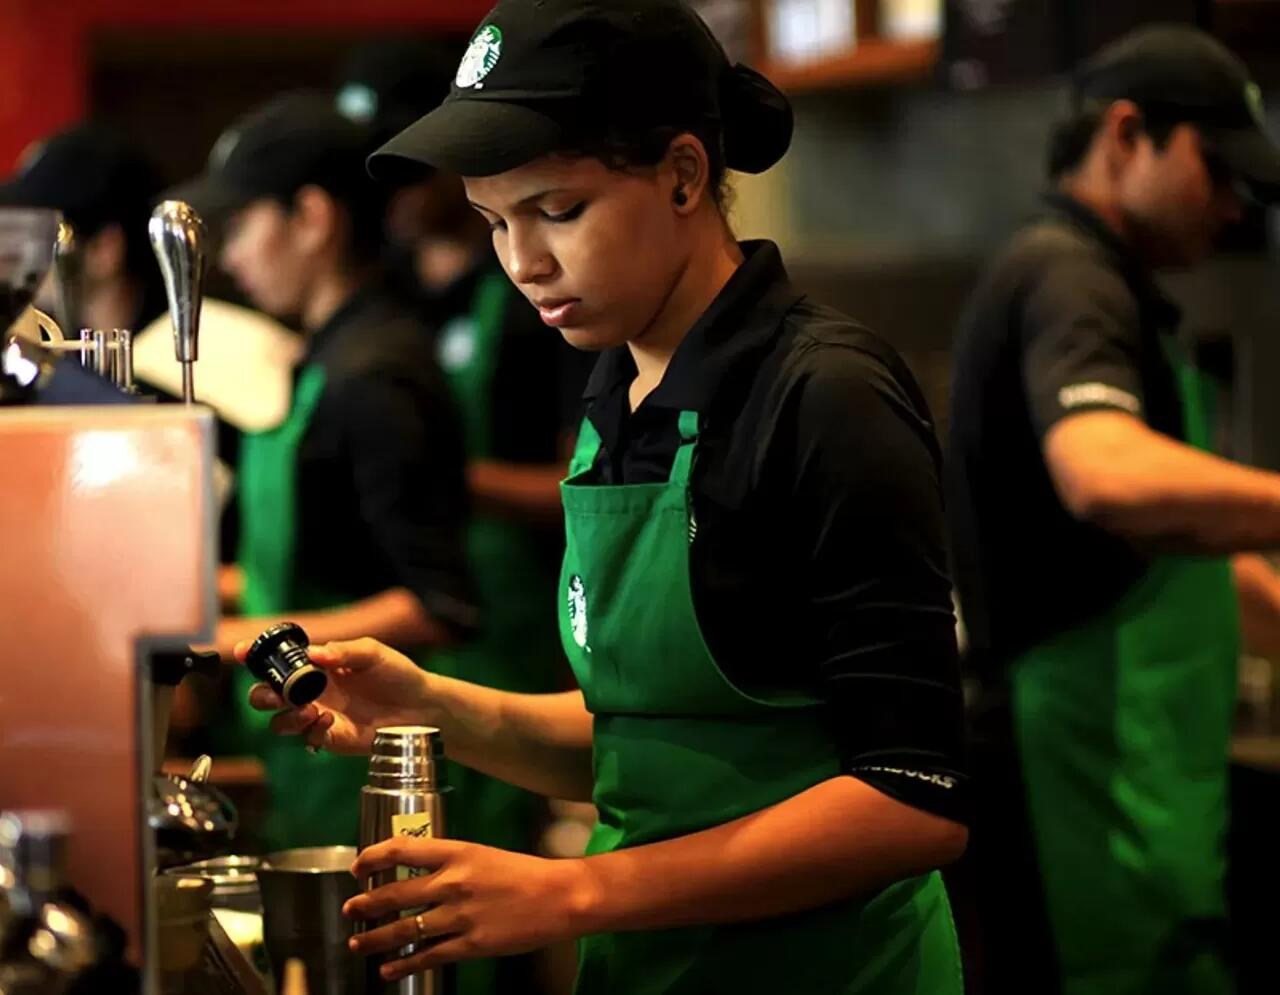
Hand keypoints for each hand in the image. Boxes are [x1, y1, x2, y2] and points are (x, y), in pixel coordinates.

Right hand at [234, 637, 431, 753]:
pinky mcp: (329, 736)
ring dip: (285, 716)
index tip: (242, 652)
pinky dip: (310, 729)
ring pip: (279, 721)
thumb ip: (343, 652)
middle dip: (262, 695)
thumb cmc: (398, 674)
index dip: (257, 656)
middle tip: (277, 695)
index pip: (280, 661)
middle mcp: (313, 691)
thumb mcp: (373, 653)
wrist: (421, 707)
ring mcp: (318, 715)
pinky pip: (306, 737)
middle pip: (267, 695)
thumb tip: (314, 654)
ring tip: (310, 710)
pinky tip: (329, 720)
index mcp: (318, 666)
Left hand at [345, 838, 598, 981]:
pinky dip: (403, 963)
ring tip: (357, 942)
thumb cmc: (522, 873)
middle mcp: (454, 881)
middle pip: (395, 893)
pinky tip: (388, 969)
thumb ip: (450, 863)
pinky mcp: (471, 944)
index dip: (372, 858)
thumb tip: (415, 876)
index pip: (401, 849)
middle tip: (351, 909)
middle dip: (366, 904)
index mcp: (457, 852)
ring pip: (405, 928)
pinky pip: (428, 955)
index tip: (358, 867)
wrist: (559, 896)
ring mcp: (461, 915)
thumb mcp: (483, 855)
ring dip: (375, 938)